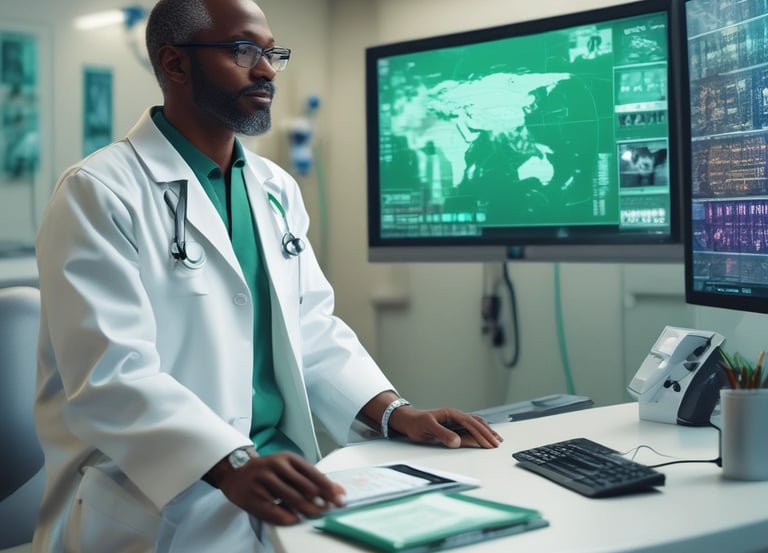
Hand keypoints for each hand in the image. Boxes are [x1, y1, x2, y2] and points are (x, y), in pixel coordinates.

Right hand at [211, 451, 344, 524]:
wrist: (235, 470)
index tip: (339, 497)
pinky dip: (286, 516)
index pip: (313, 473)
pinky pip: (273, 510)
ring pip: (291, 498)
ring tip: (317, 514)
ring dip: (307, 509)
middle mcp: (275, 467)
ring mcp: (263, 481)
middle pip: (304, 487)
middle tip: (330, 509)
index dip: (328, 487)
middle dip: (321, 500)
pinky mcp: (253, 496)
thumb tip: (337, 490)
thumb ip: (309, 478)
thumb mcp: (287, 467)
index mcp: (287, 458)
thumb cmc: (267, 471)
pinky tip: (295, 519)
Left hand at [388, 406, 502, 448]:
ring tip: (497, 440)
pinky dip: (480, 431)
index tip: (488, 443)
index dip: (480, 433)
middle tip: (496, 445)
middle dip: (487, 434)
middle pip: (476, 423)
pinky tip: (486, 436)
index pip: (470, 423)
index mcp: (451, 414)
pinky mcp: (455, 426)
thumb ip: (442, 434)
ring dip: (487, 431)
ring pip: (476, 424)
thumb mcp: (427, 428)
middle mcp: (455, 416)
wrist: (409, 420)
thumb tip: (457, 442)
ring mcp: (456, 420)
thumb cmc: (416, 423)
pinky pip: (471, 427)